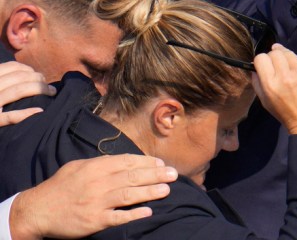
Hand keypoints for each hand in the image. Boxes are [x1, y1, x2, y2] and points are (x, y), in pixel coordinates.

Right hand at [0, 61, 53, 126]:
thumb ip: (2, 80)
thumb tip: (22, 73)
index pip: (10, 67)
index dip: (27, 69)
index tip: (36, 75)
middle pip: (18, 77)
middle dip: (38, 79)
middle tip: (48, 86)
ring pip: (18, 91)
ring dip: (39, 89)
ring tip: (51, 92)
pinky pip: (10, 117)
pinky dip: (25, 113)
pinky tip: (39, 111)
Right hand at [9, 154, 177, 239]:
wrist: (37, 210)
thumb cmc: (60, 187)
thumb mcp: (78, 166)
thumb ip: (101, 162)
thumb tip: (124, 159)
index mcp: (95, 167)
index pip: (127, 162)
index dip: (147, 163)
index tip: (162, 164)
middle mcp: (98, 183)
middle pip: (132, 177)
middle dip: (156, 175)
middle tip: (174, 174)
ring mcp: (96, 202)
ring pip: (129, 195)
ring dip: (150, 192)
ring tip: (167, 190)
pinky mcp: (94, 221)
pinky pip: (118, 217)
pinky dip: (134, 214)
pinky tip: (148, 212)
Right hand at [253, 44, 296, 135]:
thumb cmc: (285, 113)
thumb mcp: (265, 102)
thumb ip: (257, 83)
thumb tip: (254, 67)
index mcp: (271, 84)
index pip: (261, 58)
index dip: (260, 60)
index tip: (263, 64)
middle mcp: (285, 76)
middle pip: (275, 52)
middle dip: (273, 56)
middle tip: (275, 64)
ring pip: (289, 53)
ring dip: (285, 56)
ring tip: (286, 64)